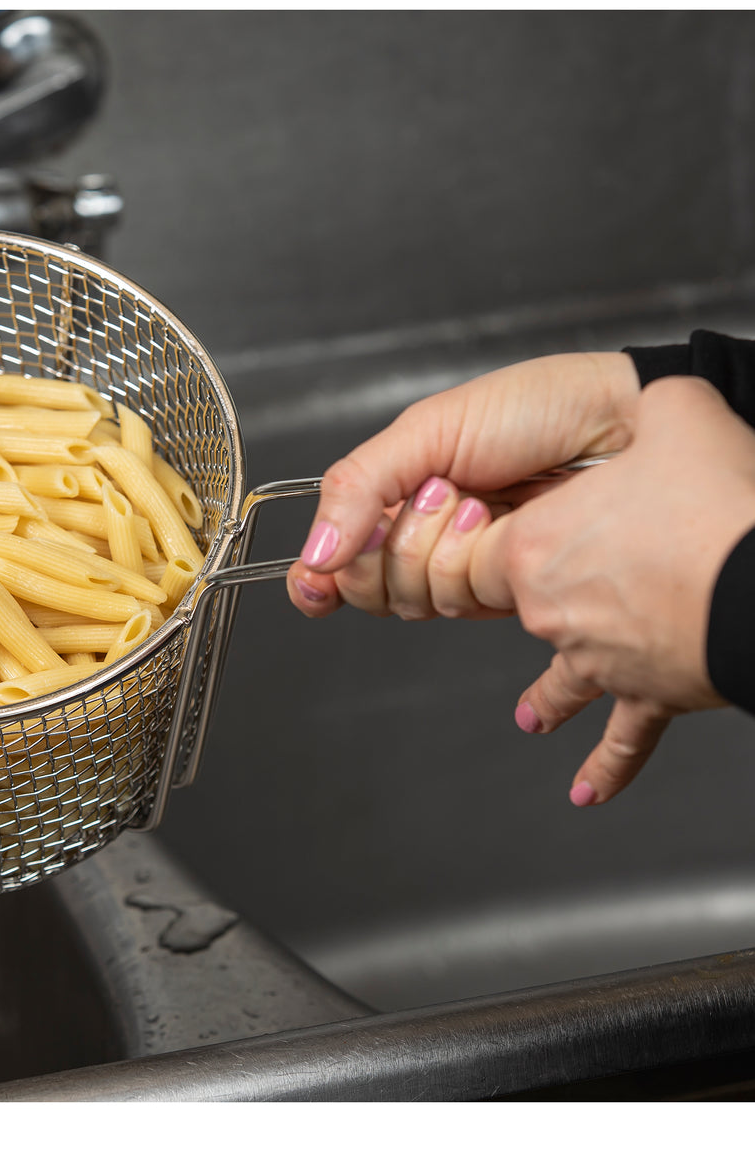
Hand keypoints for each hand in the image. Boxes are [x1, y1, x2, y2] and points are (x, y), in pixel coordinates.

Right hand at [288, 351, 640, 617]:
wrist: (622, 422)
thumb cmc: (535, 408)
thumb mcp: (428, 429)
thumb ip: (358, 485)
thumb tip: (315, 555)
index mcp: (394, 495)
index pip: (334, 558)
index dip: (318, 579)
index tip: (318, 581)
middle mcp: (423, 538)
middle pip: (367, 588)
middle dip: (393, 545)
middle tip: (436, 497)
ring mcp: (465, 567)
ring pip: (413, 601)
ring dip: (440, 549)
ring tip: (481, 501)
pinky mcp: (507, 591)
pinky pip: (462, 606)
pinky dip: (473, 568)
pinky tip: (499, 529)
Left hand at [464, 375, 754, 804]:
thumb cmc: (722, 501)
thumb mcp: (678, 413)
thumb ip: (652, 403)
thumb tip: (656, 395)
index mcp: (537, 543)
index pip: (464, 546)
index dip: (464, 535)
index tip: (472, 524)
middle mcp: (552, 608)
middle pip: (510, 608)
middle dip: (510, 604)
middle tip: (507, 603)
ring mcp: (599, 656)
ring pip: (559, 678)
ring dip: (547, 696)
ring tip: (530, 716)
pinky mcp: (650, 689)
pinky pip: (622, 735)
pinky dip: (605, 764)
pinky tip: (584, 791)